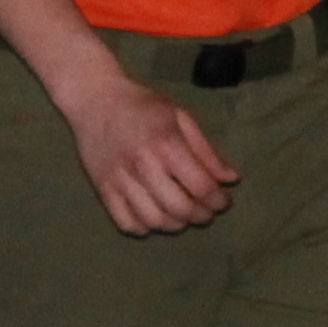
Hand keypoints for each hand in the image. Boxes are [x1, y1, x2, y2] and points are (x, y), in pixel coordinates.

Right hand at [54, 71, 238, 234]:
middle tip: (207, 212)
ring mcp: (120, 180)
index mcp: (167, 144)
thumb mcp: (180, 118)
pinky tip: (155, 218)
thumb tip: (232, 179)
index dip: (218, 200)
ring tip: (184, 217)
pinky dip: (145, 228)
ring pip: (154, 221)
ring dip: (176, 225)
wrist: (95, 98)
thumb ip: (206, 151)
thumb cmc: (143, 105)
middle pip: (179, 208)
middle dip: (201, 216)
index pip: (201, 186)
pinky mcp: (102, 190)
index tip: (224, 202)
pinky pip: (126, 223)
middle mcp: (143, 165)